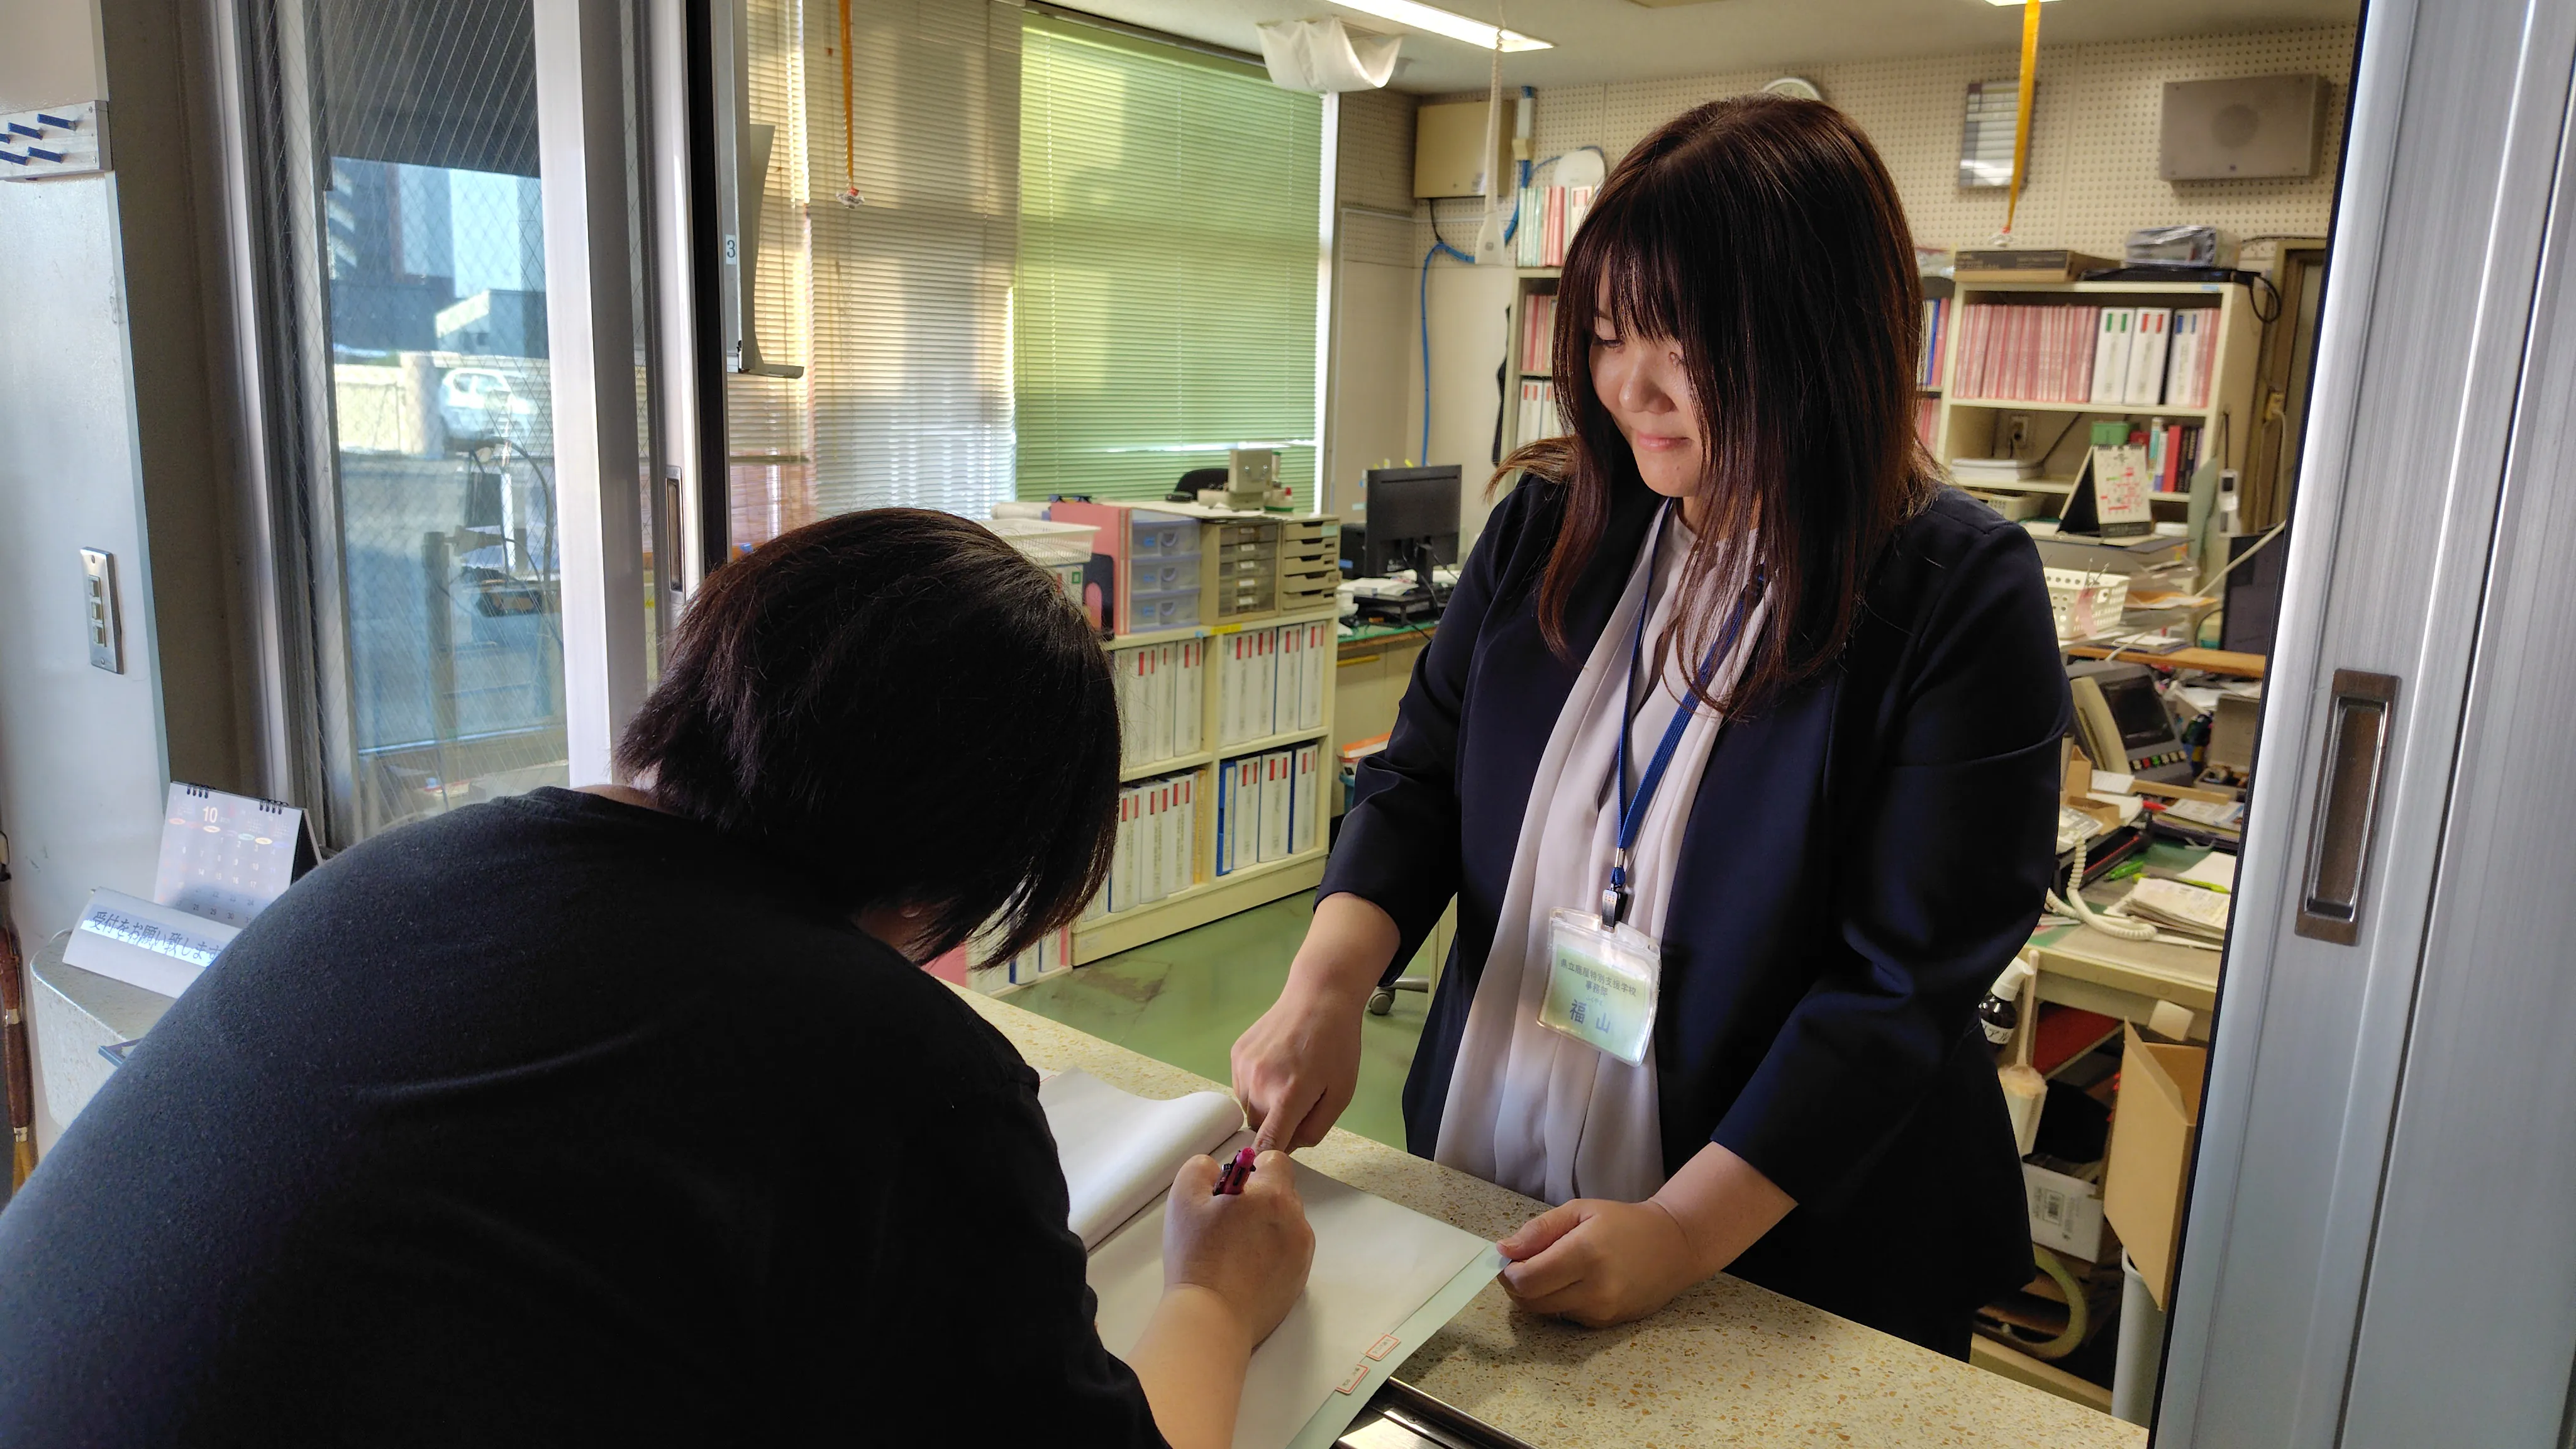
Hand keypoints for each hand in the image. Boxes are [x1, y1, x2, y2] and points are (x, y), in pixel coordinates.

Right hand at [1162, 1151, 1315, 1346]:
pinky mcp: (1300, 1280)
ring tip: (1235, 1249)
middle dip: (1259, 1199)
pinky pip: (1289, 1253)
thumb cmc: (1197, 1257)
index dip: (1252, 1169)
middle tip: (1227, 1221)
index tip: (1231, 1190)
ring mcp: (1302, 1253)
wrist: (1212, 1318)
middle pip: (1283, 1193)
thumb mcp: (1184, 1198)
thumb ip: (1200, 1169)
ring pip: (1287, 1224)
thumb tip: (1217, 1169)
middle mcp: (1296, 1221)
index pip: (1275, 1161)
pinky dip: (1272, 1254)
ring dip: (1267, 1226)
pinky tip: (1245, 1270)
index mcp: (1273, 1196)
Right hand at [1230, 985, 1364, 1152]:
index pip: (1266, 1143)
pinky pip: (1242, 1086)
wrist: (1318, 996)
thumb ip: (1315, 1129)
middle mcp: (1259, 1082)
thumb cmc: (1337, 1046)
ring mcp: (1243, 1067)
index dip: (1268, 1158)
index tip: (1273, 1163)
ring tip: (1289, 1079)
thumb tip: (1289, 1147)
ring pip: (1248, 1107)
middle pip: (1259, 1126)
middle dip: (1277, 1125)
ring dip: (1265, 1105)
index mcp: (1289, 1095)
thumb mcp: (1342, 1093)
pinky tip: (1277, 1065)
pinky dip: (1257, 1086)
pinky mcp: (1236, 1054)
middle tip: (1301, 1102)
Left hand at [1496, 1199, 1709, 1327]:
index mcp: (1585, 1254)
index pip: (1527, 1279)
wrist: (1674, 1247)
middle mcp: (1594, 1289)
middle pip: (1530, 1300)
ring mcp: (1601, 1311)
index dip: (1507, 1271)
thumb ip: (1540, 1230)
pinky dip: (1557, 1301)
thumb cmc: (1624, 1223)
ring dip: (1535, 1293)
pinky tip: (1573, 1281)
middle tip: (1521, 1262)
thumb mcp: (1580, 1210)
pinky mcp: (1606, 1324)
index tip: (1507, 1257)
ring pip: (1544, 1311)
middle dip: (1515, 1283)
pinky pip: (1565, 1316)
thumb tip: (1503, 1249)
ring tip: (1550, 1268)